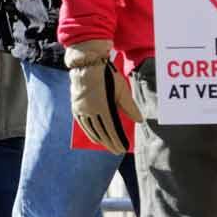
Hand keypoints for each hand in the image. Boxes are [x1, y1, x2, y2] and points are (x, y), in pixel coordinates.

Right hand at [65, 39, 142, 154]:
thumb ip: (130, 106)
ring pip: (90, 129)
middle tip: (116, 151)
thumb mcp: (122, 90)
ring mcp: (81, 109)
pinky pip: (82, 124)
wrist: (87, 64)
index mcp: (102, 106)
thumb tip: (140, 120)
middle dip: (109, 143)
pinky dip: (89, 132)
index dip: (117, 140)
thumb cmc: (107, 76)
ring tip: (107, 146)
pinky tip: (94, 138)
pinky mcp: (76, 107)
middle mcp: (89, 110)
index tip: (122, 148)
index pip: (111, 129)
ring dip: (99, 140)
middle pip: (100, 131)